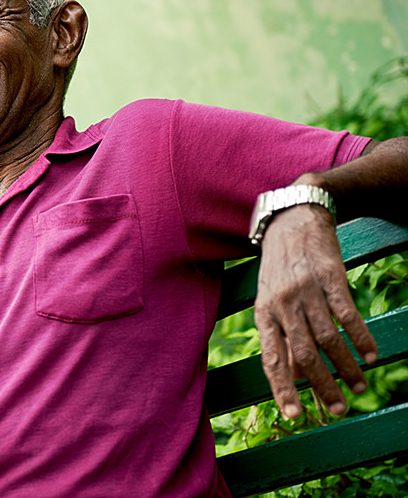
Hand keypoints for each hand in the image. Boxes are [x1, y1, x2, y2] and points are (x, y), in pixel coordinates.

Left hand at [253, 202, 377, 418]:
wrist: (293, 219)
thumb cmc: (279, 266)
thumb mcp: (269, 299)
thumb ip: (280, 335)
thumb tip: (290, 374)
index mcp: (263, 312)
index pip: (270, 358)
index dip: (282, 388)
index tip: (294, 415)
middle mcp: (281, 304)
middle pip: (303, 355)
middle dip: (322, 386)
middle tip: (339, 409)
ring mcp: (305, 290)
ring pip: (327, 338)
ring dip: (345, 367)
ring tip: (359, 385)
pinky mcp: (329, 277)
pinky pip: (346, 314)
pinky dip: (360, 338)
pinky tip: (371, 355)